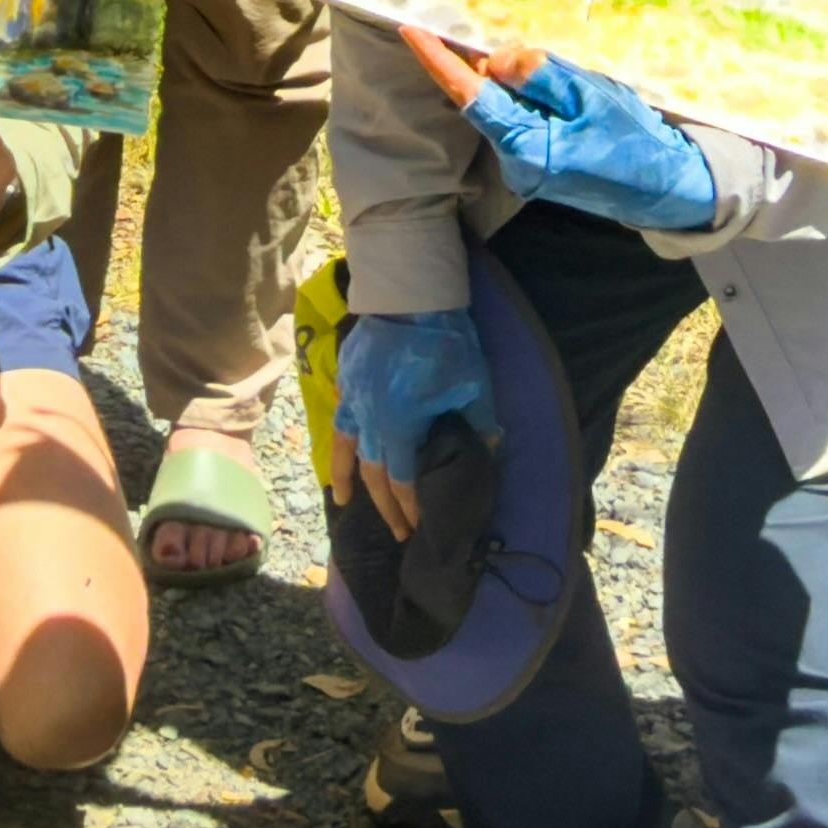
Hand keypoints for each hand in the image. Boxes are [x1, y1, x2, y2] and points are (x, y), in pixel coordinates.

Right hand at [331, 299, 500, 529]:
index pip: (402, 481)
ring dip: (346, 479)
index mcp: (399, 426)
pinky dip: (339, 438)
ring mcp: (353, 400)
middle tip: (397, 531)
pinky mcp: (347, 380)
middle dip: (385, 507)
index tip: (419, 525)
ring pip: (345, 449)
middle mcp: (370, 421)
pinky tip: (341, 447)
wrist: (408, 295)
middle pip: (374, 474)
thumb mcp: (473, 385)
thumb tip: (487, 447)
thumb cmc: (445, 342)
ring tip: (344, 501)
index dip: (410, 507)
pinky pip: (339, 418)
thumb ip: (480, 423)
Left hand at [417, 28, 729, 234]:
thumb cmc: (633, 139)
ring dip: (522, 86)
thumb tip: (494, 61)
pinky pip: (522, 122)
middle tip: (529, 53)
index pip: (468, 96)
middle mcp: (514, 164)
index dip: (437, 61)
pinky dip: (532, 101)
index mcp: (524, 146)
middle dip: (495, 69)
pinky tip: (565, 98)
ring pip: (507, 110)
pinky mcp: (537, 167)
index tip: (410, 30)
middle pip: (488, 100)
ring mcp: (525, 169)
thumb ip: (538, 74)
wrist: (666, 186)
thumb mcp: (589, 94)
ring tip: (566, 82)